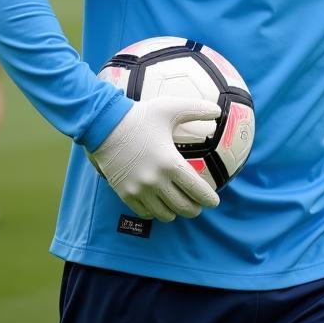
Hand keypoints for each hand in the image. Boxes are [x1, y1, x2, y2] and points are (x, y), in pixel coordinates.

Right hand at [90, 97, 221, 221]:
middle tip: (199, 205)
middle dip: (195, 209)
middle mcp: (155, 181)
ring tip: (179, 206)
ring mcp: (139, 189)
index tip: (215, 201)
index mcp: (170, 162)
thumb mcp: (171, 108)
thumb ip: (197, 109)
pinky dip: (155, 212)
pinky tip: (160, 205)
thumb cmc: (140, 116)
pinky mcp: (124, 193)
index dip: (209, 199)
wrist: (105, 125)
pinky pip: (144, 212)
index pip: (196, 189)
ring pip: (164, 214)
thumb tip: (218, 110)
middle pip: (182, 206)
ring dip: (175, 212)